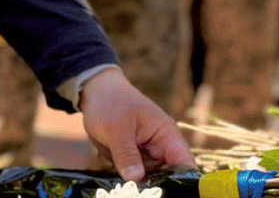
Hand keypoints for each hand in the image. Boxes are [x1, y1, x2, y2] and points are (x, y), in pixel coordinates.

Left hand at [80, 67, 196, 181]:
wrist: (94, 91)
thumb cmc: (110, 102)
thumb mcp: (116, 128)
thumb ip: (126, 154)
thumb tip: (136, 179)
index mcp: (166, 134)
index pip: (184, 163)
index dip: (182, 180)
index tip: (167, 191)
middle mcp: (160, 147)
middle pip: (168, 176)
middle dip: (156, 186)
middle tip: (137, 193)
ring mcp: (146, 154)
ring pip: (150, 179)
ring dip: (139, 186)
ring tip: (126, 190)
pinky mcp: (133, 159)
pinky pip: (134, 176)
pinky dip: (127, 182)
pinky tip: (117, 186)